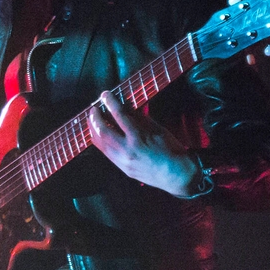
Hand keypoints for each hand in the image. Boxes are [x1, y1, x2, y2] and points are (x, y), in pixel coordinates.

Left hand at [86, 90, 201, 196]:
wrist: (176, 174)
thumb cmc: (170, 148)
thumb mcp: (157, 129)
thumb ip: (139, 117)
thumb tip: (125, 106)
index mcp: (138, 137)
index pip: (120, 116)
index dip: (110, 103)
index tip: (104, 95)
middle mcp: (128, 150)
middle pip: (103, 131)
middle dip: (95, 118)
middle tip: (93, 109)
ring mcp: (123, 161)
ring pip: (101, 144)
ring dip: (93, 130)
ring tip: (93, 121)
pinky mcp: (123, 168)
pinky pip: (106, 153)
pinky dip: (100, 142)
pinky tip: (100, 135)